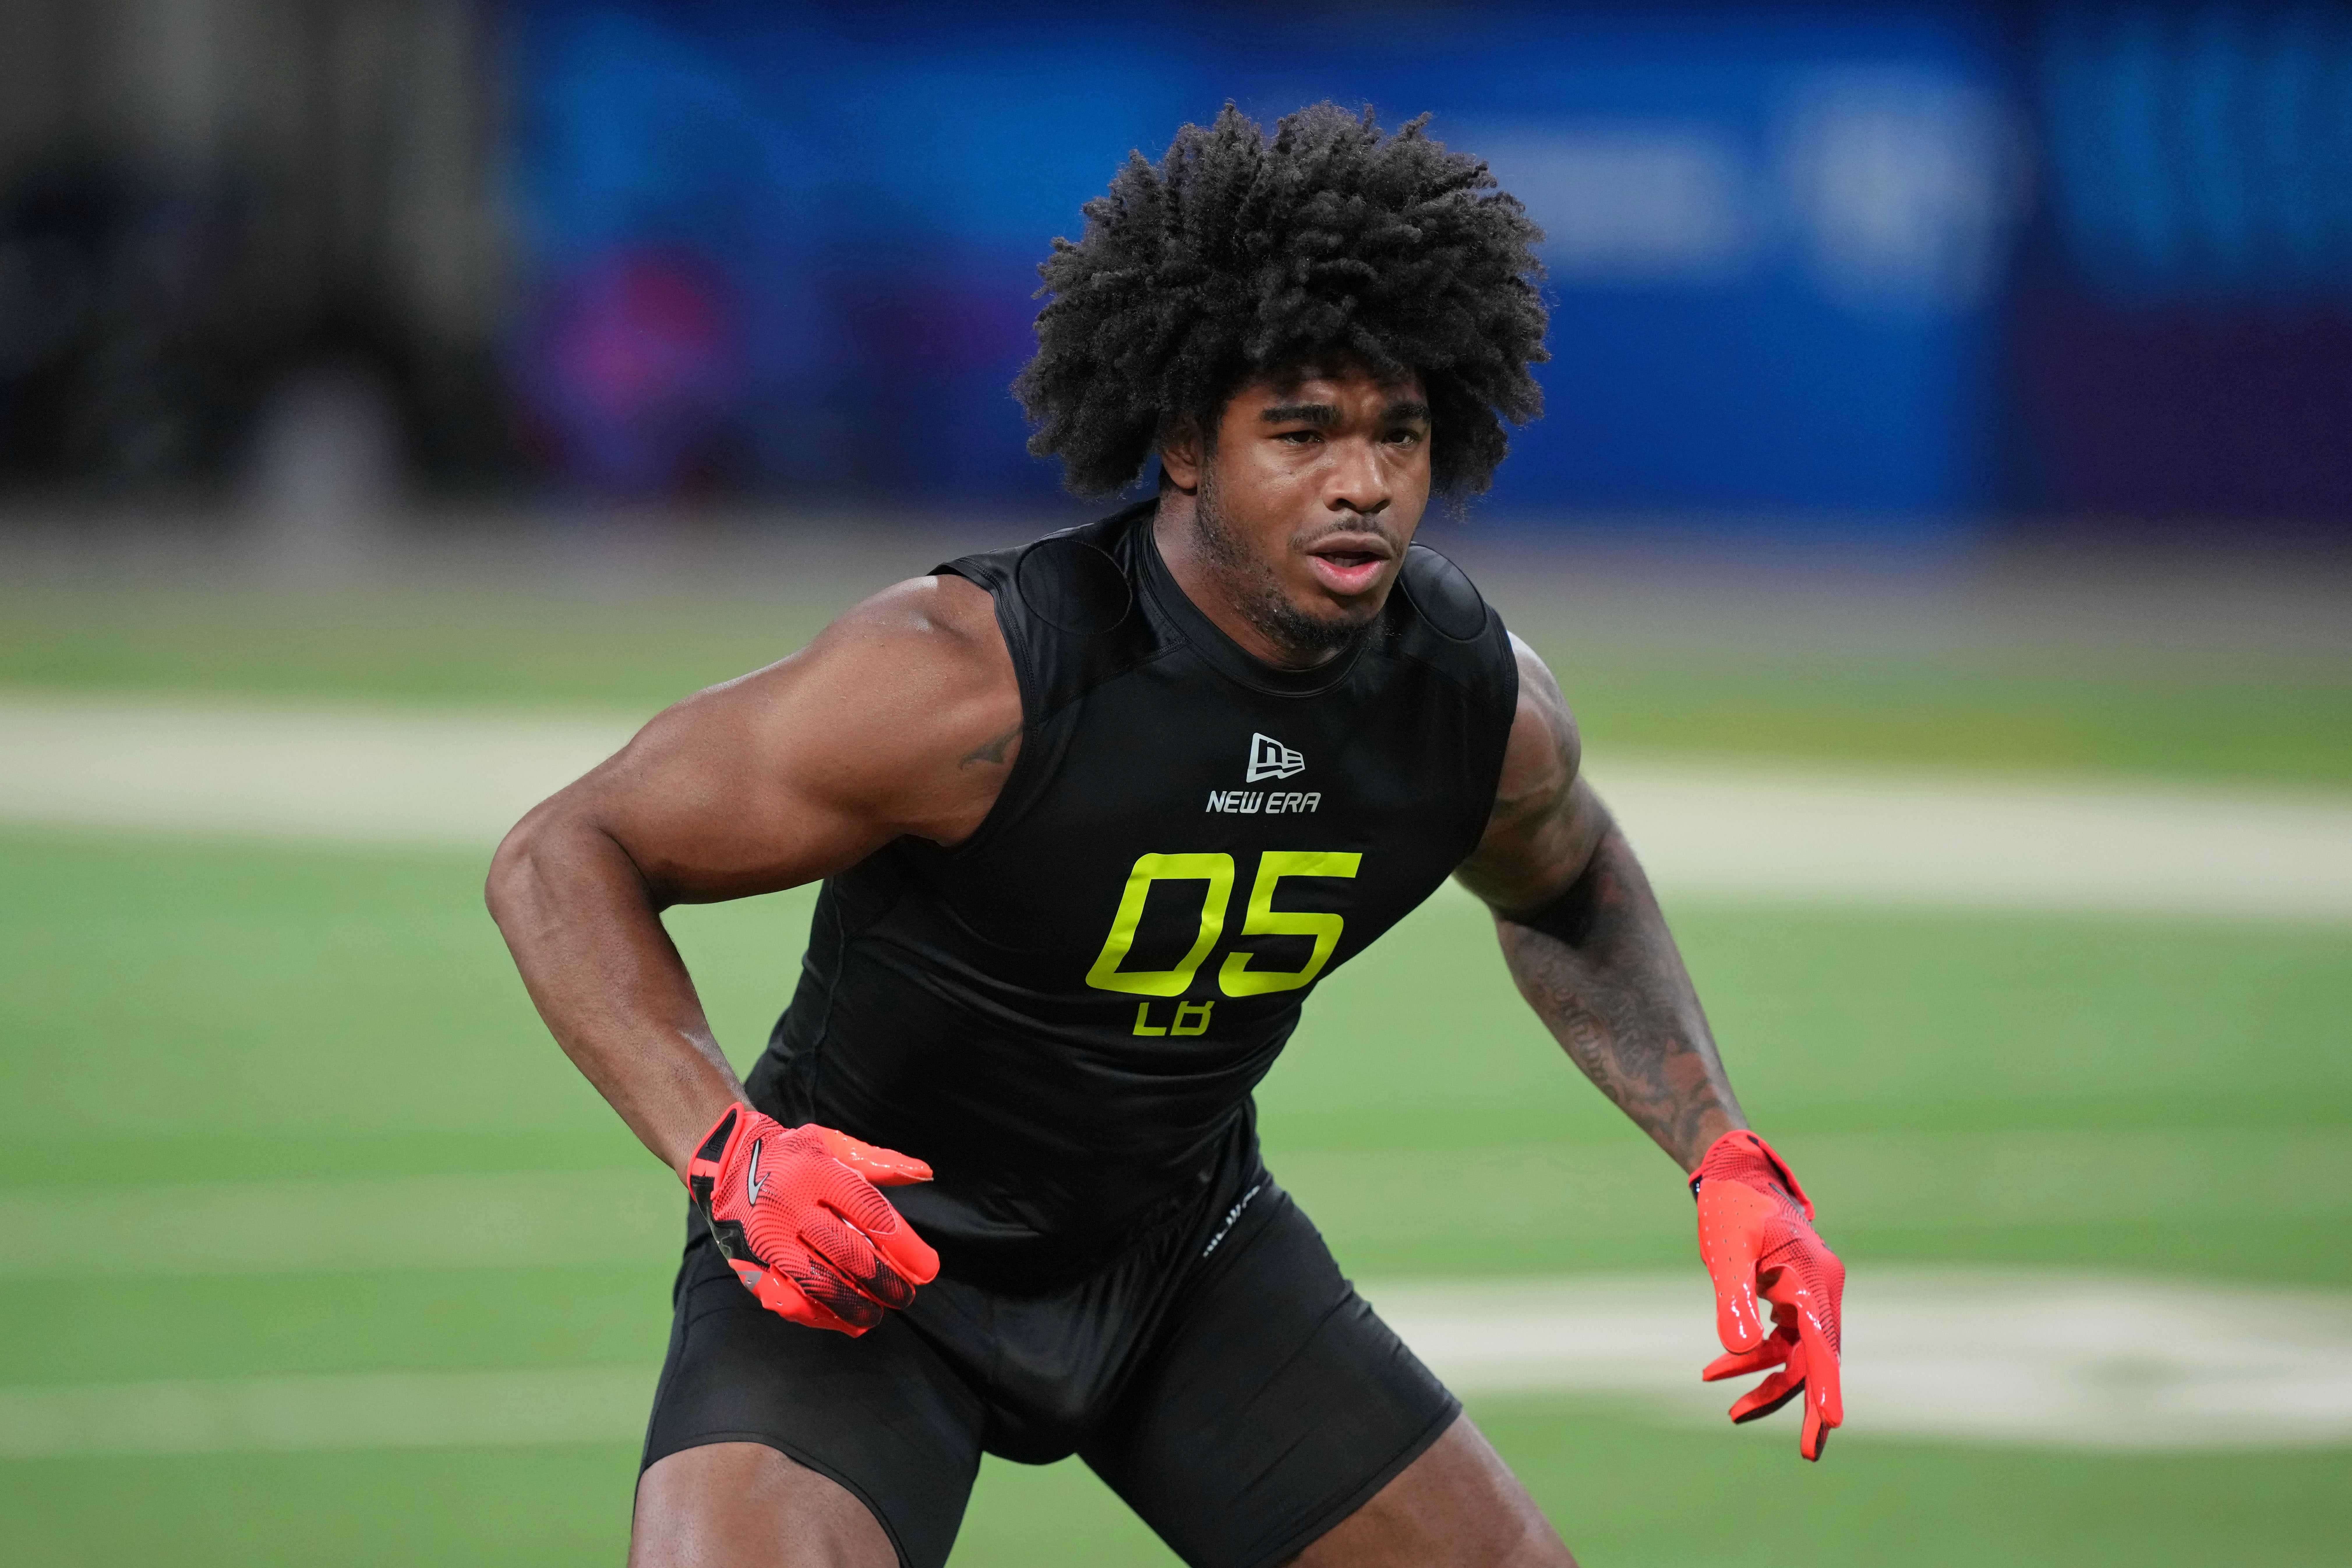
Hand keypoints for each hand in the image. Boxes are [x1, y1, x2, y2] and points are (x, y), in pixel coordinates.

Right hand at [685, 1103, 939, 1335]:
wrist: (724, 1161)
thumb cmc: (791, 1153)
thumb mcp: (833, 1144)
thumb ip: (880, 1162)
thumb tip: (926, 1174)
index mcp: (817, 1172)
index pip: (871, 1215)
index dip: (905, 1247)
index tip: (928, 1269)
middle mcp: (791, 1206)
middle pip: (849, 1254)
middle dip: (885, 1282)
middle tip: (907, 1297)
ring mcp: (768, 1238)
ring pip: (819, 1283)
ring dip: (855, 1305)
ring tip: (879, 1315)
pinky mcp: (750, 1262)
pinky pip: (787, 1298)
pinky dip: (818, 1315)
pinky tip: (844, 1322)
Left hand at [1691, 1129, 1844, 1459]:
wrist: (1732, 1176)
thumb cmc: (1730, 1207)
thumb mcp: (1726, 1250)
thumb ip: (1733, 1297)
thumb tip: (1737, 1347)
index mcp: (1814, 1278)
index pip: (1823, 1341)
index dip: (1827, 1383)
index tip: (1833, 1421)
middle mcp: (1820, 1290)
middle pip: (1819, 1357)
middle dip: (1810, 1403)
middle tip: (1810, 1453)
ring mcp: (1808, 1295)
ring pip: (1797, 1354)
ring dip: (1767, 1382)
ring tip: (1731, 1411)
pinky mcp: (1791, 1299)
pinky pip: (1781, 1340)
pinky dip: (1755, 1358)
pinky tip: (1718, 1369)